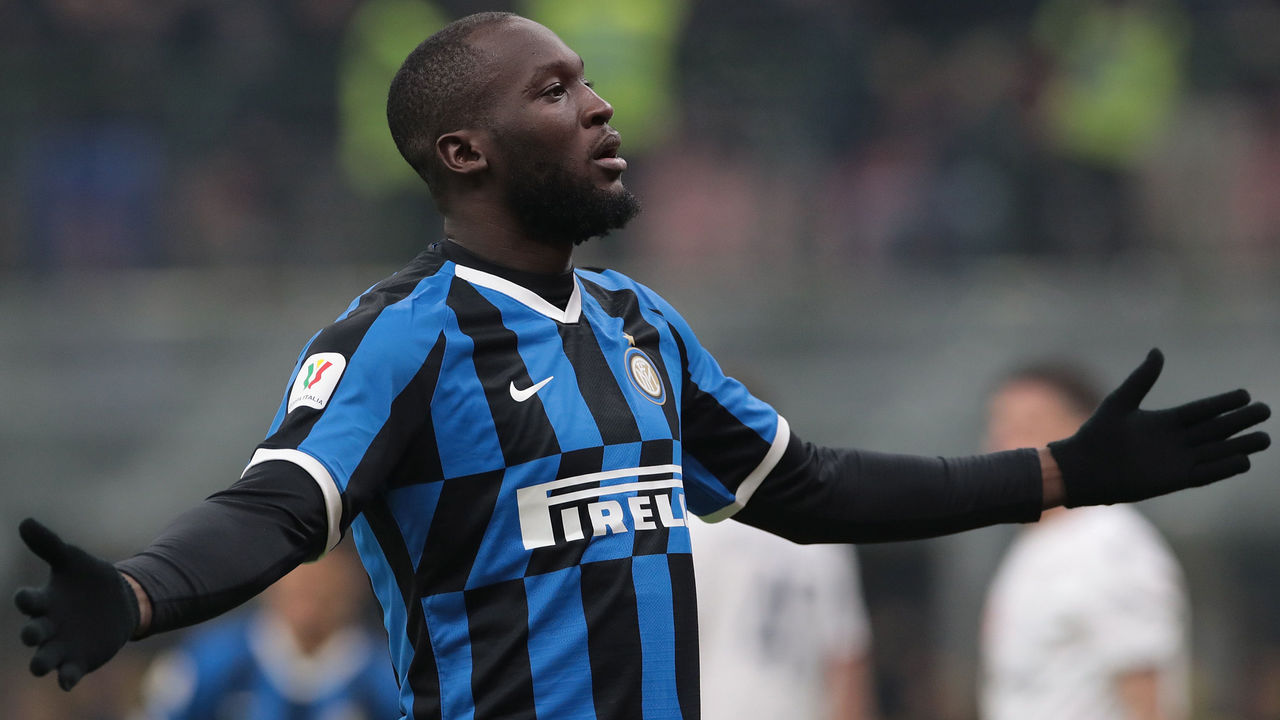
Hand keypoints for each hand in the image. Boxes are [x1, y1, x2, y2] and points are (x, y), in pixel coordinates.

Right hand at [13, 518, 139, 689]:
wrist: (119, 601)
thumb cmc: (89, 580)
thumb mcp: (73, 560)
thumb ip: (49, 545)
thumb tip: (24, 521)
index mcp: (45, 602)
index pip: (29, 602)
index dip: (26, 600)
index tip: (26, 597)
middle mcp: (48, 626)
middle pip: (33, 633)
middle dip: (31, 634)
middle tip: (32, 633)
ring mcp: (62, 646)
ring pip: (44, 658)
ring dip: (41, 662)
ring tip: (39, 666)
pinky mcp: (79, 661)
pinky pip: (69, 673)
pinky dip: (66, 678)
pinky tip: (67, 681)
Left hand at [1048, 349, 1270, 506]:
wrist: (1083, 468)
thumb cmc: (1097, 434)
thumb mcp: (1121, 402)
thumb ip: (1142, 379)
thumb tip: (1157, 351)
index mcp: (1165, 421)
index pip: (1202, 410)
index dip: (1223, 403)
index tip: (1245, 394)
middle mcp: (1176, 441)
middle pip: (1215, 429)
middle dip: (1240, 421)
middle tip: (1265, 410)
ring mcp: (1177, 461)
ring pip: (1216, 451)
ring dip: (1239, 445)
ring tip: (1264, 438)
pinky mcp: (1174, 480)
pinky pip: (1205, 474)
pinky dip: (1223, 468)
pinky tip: (1244, 461)